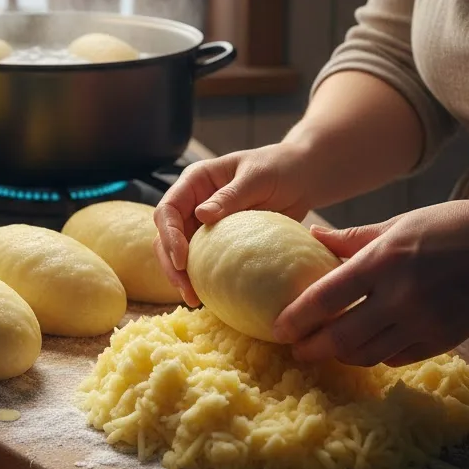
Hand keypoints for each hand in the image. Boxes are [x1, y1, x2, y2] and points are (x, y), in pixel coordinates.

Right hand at [153, 143, 313, 305]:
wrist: (301, 178)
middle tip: (186, 290)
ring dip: (182, 276)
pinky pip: (202, 261)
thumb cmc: (279, 168)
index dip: (169, 235)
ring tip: (194, 300)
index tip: (182, 260)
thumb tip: (201, 215)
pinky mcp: (217, 241)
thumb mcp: (256, 178)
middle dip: (171, 263)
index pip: (168, 209)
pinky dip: (201, 278)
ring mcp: (203, 223)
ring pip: (180, 252)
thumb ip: (230, 195)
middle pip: (166, 235)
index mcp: (195, 181)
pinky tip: (209, 296)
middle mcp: (193, 203)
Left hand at [272, 200, 468, 366]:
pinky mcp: (443, 341)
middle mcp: (401, 296)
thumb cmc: (449, 226)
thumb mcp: (397, 224)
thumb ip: (353, 237)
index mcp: (383, 261)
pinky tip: (364, 347)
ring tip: (326, 349)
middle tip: (295, 349)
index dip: (296, 317)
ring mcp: (424, 323)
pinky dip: (375, 355)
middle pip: (341, 337)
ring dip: (341, 355)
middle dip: (311, 348)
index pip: (325, 298)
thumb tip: (313, 236)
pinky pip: (396, 357)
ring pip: (367, 354)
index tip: (278, 328)